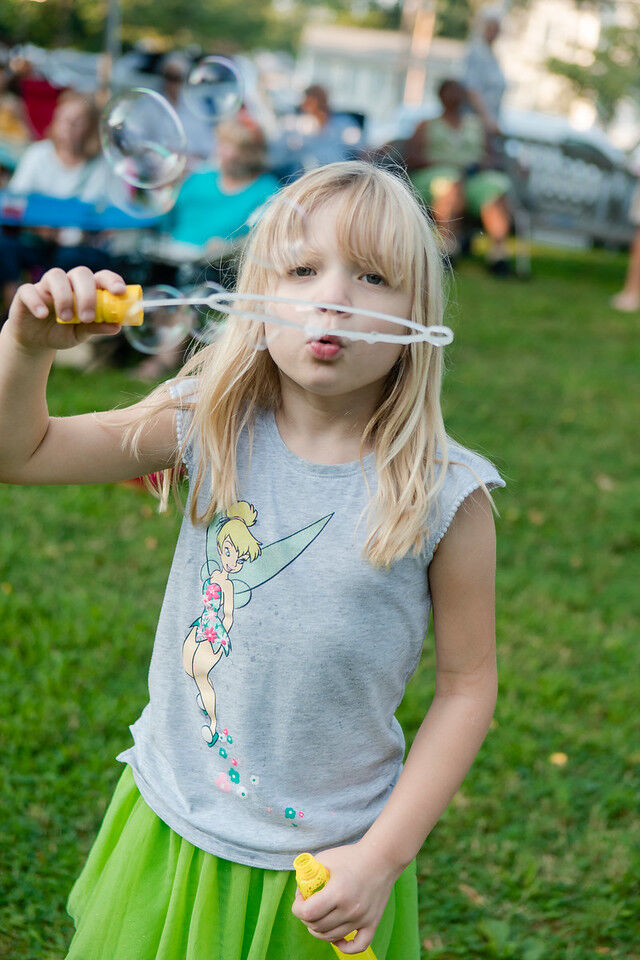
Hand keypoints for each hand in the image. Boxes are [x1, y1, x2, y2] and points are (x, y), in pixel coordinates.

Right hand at [6, 266, 126, 353]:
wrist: (37, 341)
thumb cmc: (64, 331)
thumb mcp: (82, 333)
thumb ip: (97, 327)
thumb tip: (118, 326)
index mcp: (86, 289)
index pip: (101, 277)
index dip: (112, 280)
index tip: (119, 292)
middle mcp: (68, 283)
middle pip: (80, 273)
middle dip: (87, 294)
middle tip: (87, 317)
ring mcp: (46, 285)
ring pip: (56, 276)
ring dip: (64, 297)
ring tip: (66, 319)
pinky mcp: (26, 293)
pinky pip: (29, 290)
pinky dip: (37, 301)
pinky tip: (42, 315)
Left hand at [291, 841, 398, 954]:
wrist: (381, 858)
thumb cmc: (351, 856)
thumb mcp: (325, 858)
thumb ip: (308, 874)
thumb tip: (299, 891)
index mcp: (337, 892)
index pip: (308, 913)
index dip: (297, 908)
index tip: (300, 899)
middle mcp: (350, 910)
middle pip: (317, 926)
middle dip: (306, 917)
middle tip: (308, 905)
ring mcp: (362, 919)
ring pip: (331, 937)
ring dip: (319, 930)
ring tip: (319, 916)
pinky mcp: (372, 923)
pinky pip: (357, 946)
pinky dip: (345, 947)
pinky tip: (337, 938)